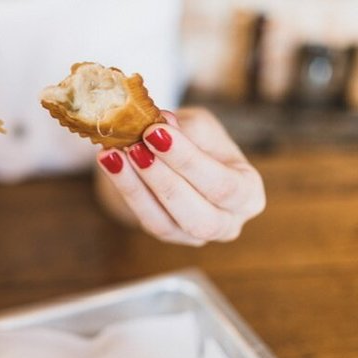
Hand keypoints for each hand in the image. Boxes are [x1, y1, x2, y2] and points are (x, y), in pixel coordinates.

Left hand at [96, 107, 264, 245]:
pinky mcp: (168, 235)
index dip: (188, 161)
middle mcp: (228, 222)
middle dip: (163, 180)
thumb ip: (186, 128)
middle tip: (134, 147)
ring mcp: (196, 235)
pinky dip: (126, 191)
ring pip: (167, 223)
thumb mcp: (200, 126)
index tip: (155, 132)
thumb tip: (163, 122)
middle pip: (199, 215)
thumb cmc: (196, 141)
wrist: (173, 157)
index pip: (223, 185)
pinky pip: (146, 219)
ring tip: (114, 155)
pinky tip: (110, 164)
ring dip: (137, 187)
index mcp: (248, 193)